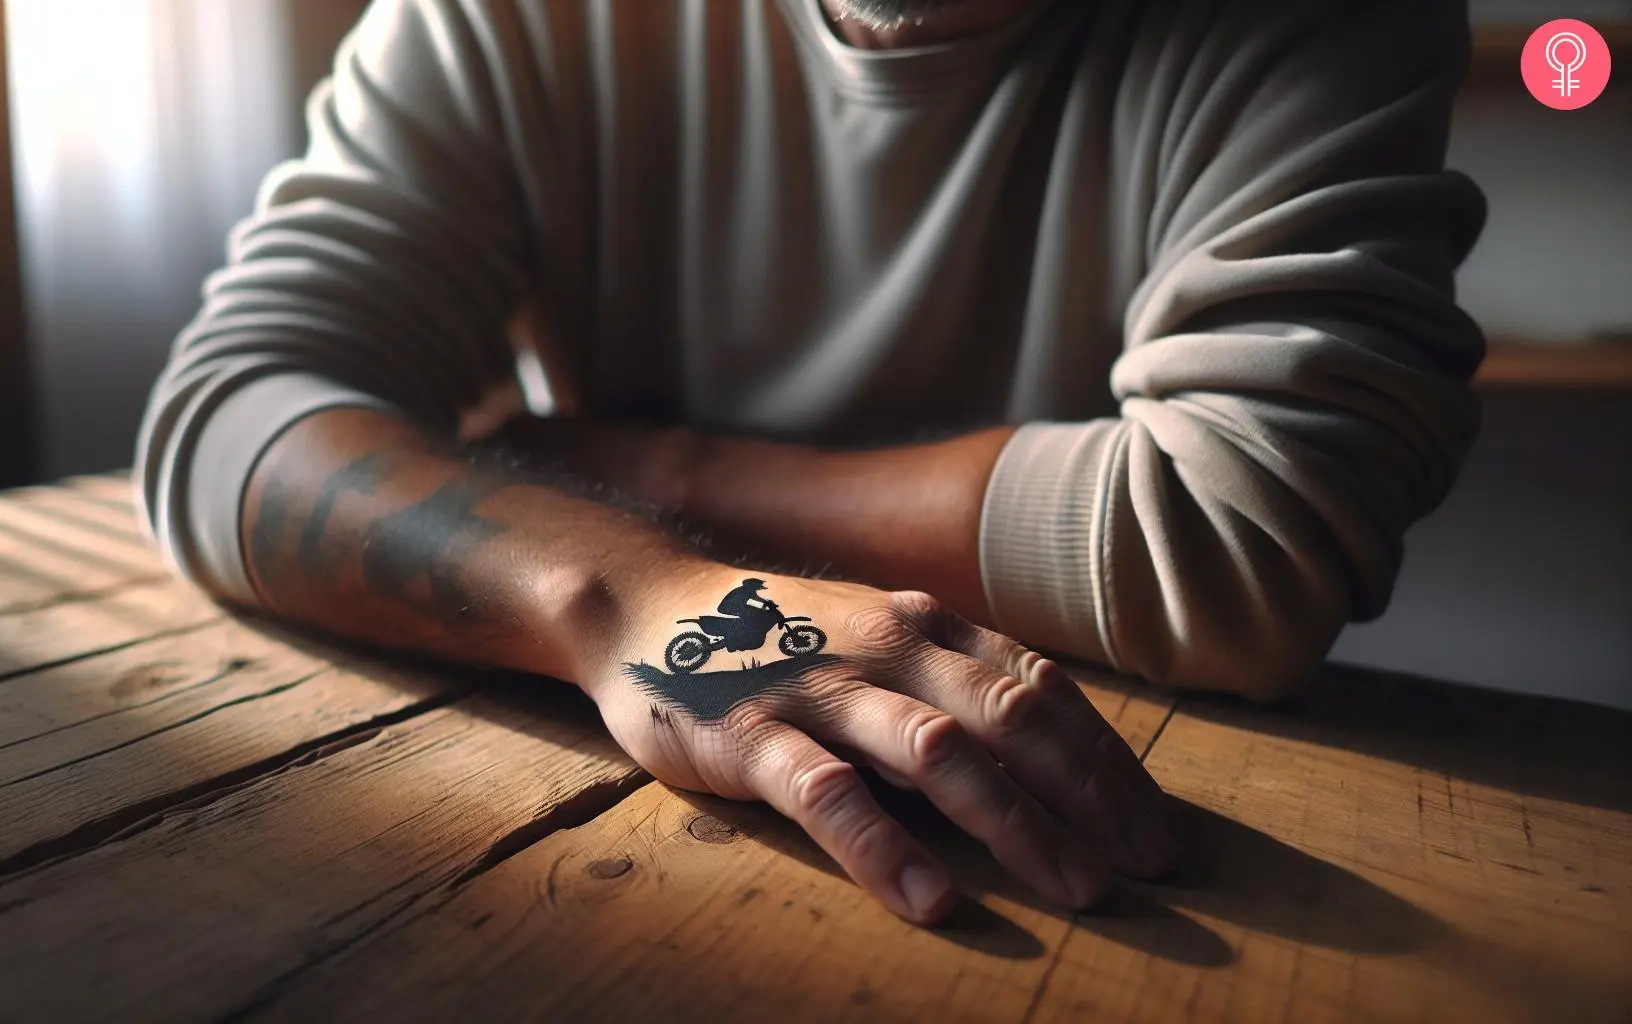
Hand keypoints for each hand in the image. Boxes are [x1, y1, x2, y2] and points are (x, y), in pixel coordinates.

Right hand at [581, 571, 1176, 923]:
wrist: (646, 602)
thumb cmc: (778, 637)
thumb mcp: (876, 636)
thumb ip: (949, 679)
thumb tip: (1051, 750)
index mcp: (926, 627)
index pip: (1042, 691)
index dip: (1107, 761)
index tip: (1156, 827)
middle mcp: (888, 648)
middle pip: (1013, 720)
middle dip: (1089, 797)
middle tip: (1144, 869)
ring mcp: (820, 689)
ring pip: (938, 751)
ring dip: (1016, 823)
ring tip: (1073, 889)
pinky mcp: (751, 734)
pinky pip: (827, 793)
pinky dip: (884, 847)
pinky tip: (929, 900)